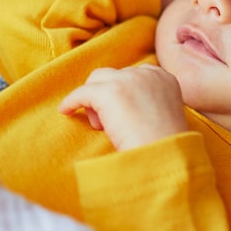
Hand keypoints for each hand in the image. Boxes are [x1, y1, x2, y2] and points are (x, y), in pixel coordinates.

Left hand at [58, 65, 187, 150]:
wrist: (164, 156)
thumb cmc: (162, 147)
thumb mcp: (160, 117)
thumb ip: (145, 105)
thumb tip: (120, 108)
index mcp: (163, 78)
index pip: (133, 75)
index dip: (122, 93)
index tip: (118, 111)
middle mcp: (146, 73)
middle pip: (113, 75)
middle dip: (106, 96)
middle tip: (108, 123)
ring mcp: (128, 80)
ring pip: (97, 81)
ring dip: (94, 102)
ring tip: (101, 126)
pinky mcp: (109, 92)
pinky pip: (82, 93)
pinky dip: (72, 102)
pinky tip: (66, 111)